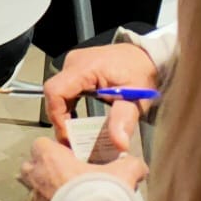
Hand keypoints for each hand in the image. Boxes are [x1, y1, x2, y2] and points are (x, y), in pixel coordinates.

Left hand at [19, 137, 147, 200]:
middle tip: (67, 174)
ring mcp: (37, 197)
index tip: (71, 155)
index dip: (55, 148)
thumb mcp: (121, 172)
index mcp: (49, 156)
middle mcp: (37, 175)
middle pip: (33, 165)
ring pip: (35, 187)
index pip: (41, 143)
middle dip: (46, 168)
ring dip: (47, 188)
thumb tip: (138, 166)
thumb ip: (130, 164)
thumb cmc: (98, 194)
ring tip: (69, 193)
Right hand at [42, 41, 159, 139]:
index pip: (55, 91)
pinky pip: (65, 90)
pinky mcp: (76, 69)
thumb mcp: (135, 99)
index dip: (57, 115)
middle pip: (53, 93)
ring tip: (75, 133)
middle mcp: (73, 63)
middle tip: (72, 140)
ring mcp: (73, 65)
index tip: (68, 135)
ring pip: (57, 93)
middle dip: (60, 119)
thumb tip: (118, 144)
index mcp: (84, 67)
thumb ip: (124, 120)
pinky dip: (68, 106)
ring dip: (63, 114)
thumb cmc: (142, 73)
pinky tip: (77, 119)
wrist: (147, 57)